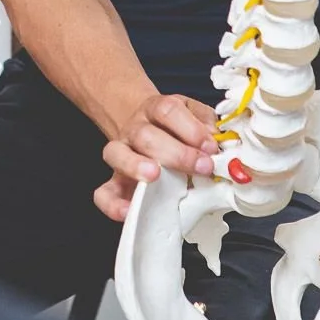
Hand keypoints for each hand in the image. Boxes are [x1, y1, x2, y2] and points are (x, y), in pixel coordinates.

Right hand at [93, 94, 217, 221]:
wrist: (145, 127)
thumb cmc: (175, 128)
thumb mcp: (192, 114)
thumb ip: (205, 121)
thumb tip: (215, 138)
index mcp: (156, 109)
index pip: (167, 110)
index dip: (190, 128)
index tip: (210, 147)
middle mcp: (134, 129)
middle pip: (145, 135)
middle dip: (176, 153)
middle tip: (201, 167)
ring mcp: (120, 153)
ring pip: (117, 154)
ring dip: (136, 166)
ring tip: (155, 176)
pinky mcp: (114, 181)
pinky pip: (103, 192)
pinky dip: (113, 203)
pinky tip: (129, 210)